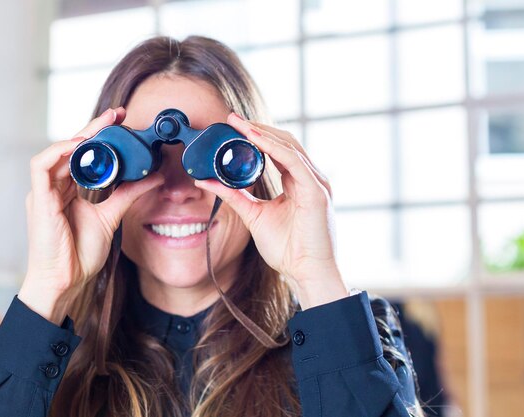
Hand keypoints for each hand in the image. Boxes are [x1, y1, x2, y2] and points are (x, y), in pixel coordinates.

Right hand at [19, 107, 163, 322]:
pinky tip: (79, 146)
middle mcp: (55, 186)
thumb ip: (129, 193)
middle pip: (72, 149)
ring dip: (79, 136)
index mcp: (70, 189)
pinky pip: (41, 167)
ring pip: (57, 152)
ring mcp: (44, 192)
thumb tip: (154, 175)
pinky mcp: (38, 200)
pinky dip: (59, 153)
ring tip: (103, 126)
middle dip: (94, 128)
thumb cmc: (81, 253)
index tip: (122, 121)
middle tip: (117, 113)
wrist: (66, 281)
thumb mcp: (112, 215)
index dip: (100, 135)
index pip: (84, 154)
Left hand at [194, 113, 348, 306]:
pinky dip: (273, 148)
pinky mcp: (316, 192)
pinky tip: (255, 139)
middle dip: (257, 128)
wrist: (307, 273)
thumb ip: (234, 196)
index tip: (233, 126)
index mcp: (299, 183)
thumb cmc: (288, 250)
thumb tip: (206, 181)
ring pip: (289, 146)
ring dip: (263, 133)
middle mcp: (310, 179)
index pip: (278, 150)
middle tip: (232, 118)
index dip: (256, 136)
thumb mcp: (254, 216)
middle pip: (284, 142)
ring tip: (239, 124)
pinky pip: (294, 162)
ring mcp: (316, 183)